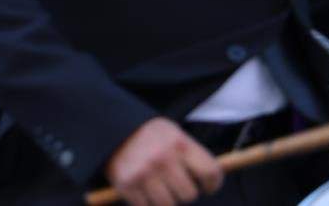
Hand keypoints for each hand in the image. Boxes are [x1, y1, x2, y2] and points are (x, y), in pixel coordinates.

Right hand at [103, 118, 221, 204]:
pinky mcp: (127, 185)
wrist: (114, 129)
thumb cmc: (151, 136)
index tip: (209, 186)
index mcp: (179, 143)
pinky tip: (145, 189)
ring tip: (161, 187)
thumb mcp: (174, 135)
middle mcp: (163, 158)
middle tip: (178, 184)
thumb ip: (192, 155)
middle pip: (189, 194)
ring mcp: (144, 173)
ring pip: (169, 205)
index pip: (210, 172)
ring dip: (167, 199)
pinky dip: (147, 202)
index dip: (213, 183)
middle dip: (185, 192)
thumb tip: (213, 179)